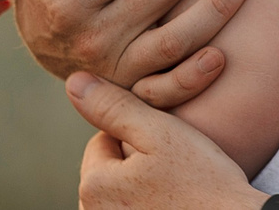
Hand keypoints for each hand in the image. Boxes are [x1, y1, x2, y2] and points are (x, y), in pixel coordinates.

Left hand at [68, 72, 263, 209]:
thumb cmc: (204, 181)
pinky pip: (133, 209)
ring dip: (140, 186)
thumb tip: (75, 82)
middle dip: (134, 162)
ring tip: (177, 187)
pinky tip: (176, 204)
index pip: (102, 141)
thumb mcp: (160, 132)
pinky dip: (149, 205)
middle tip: (176, 165)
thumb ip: (114, 106)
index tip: (168, 143)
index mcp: (93, 186)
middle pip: (109, 171)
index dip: (137, 134)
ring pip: (120, 194)